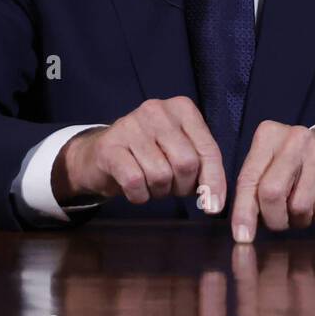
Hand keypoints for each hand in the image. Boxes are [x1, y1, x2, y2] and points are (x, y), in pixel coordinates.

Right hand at [53, 97, 226, 212]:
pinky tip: (135, 189)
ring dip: (159, 191)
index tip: (214, 207)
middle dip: (182, 187)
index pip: (208, 150)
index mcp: (182, 108)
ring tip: (151, 184)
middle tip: (172, 188)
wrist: (99, 154)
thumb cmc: (148, 154)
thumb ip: (202, 167)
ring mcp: (130, 125)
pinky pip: (134, 182)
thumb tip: (214, 200)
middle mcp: (157, 110)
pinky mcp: (109, 146)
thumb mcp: (180, 152)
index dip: (214, 181)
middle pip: (186, 163)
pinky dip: (139, 195)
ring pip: (160, 175)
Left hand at [230, 122, 314, 242]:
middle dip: (273, 219)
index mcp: (268, 134)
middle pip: (271, 193)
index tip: (241, 236)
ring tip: (302, 207)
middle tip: (279, 221)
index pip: (248, 179)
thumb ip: (252, 190)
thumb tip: (242, 229)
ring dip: (298, 219)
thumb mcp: (270, 168)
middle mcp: (294, 138)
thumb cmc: (296, 167)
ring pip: (298, 206)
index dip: (243, 212)